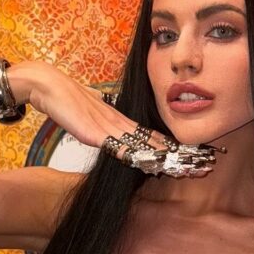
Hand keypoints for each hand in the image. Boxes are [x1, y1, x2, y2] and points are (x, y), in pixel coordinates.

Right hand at [7, 60, 217, 177]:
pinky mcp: (94, 133)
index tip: (196, 157)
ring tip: (190, 168)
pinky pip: (119, 147)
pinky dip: (136, 156)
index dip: (175, 149)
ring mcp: (108, 128)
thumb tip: (117, 141)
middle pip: (156, 143)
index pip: (154, 138)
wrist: (46, 85)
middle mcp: (120, 124)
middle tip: (207, 164)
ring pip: (144, 146)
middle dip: (181, 155)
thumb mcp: (91, 118)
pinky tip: (151, 164)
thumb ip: (105, 130)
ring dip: (167, 159)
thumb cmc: (65, 101)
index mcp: (120, 122)